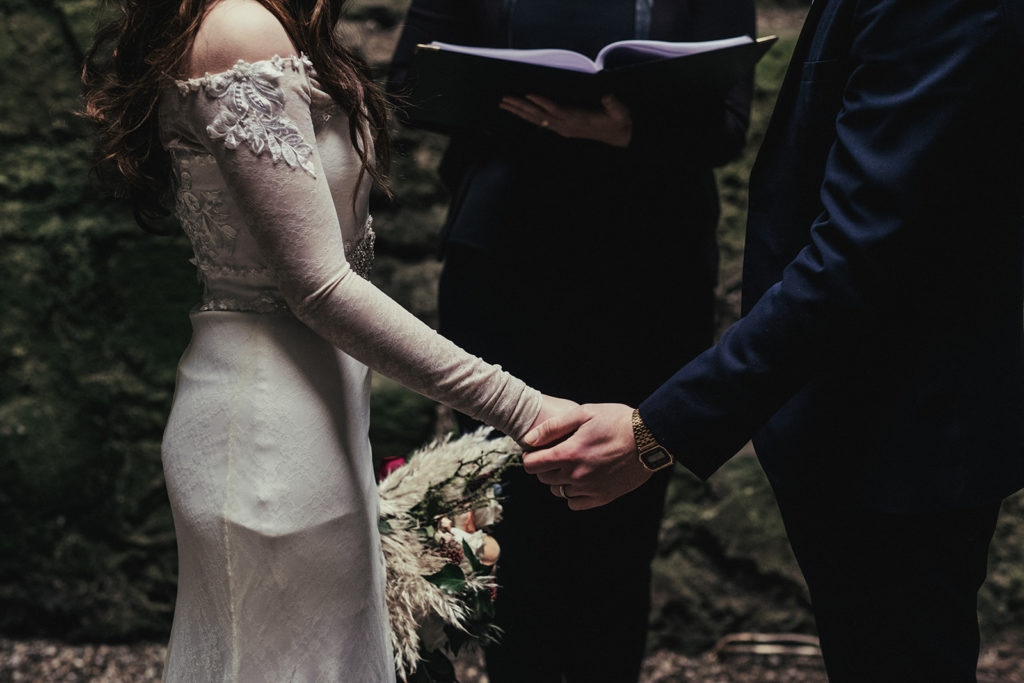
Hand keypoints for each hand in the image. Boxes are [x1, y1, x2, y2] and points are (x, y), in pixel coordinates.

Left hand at [499, 94, 632, 147]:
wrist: (619, 135)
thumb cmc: (618, 120)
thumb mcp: (620, 112)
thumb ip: (613, 104)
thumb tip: (607, 96)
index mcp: (578, 119)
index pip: (556, 110)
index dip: (542, 102)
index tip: (528, 94)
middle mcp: (566, 126)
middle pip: (540, 115)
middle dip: (521, 106)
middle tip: (504, 99)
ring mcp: (562, 129)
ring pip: (536, 120)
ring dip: (519, 112)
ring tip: (504, 104)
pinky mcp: (561, 129)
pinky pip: (540, 123)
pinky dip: (527, 116)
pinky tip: (517, 111)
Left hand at [520, 403, 651, 509]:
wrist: (649, 438)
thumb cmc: (616, 421)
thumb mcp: (583, 413)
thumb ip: (553, 427)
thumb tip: (528, 440)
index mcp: (569, 454)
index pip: (531, 465)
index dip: (531, 456)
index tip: (538, 450)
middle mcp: (576, 475)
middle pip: (543, 478)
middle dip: (545, 466)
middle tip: (558, 453)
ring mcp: (589, 489)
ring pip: (558, 491)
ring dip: (559, 480)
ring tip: (572, 465)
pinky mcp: (603, 497)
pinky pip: (574, 504)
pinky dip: (573, 494)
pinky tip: (582, 480)